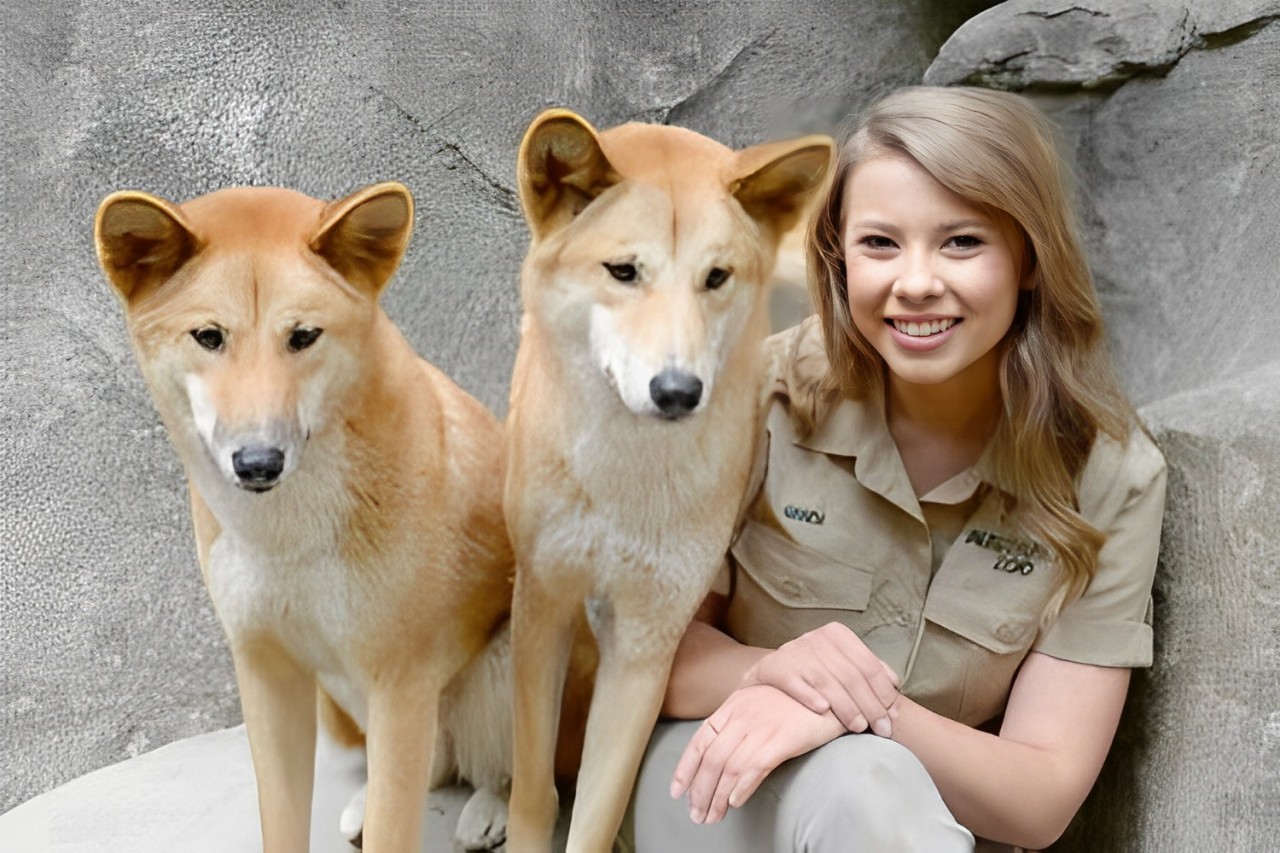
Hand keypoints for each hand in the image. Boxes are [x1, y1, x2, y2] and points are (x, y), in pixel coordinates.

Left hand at [669, 684, 845, 824]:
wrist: (828, 686)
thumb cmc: (794, 699)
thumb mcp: (758, 703)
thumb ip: (737, 723)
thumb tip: (716, 755)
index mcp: (732, 706)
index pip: (699, 741)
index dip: (685, 769)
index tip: (677, 792)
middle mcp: (742, 715)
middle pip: (711, 760)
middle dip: (700, 791)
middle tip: (697, 815)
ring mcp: (762, 726)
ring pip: (729, 767)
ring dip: (717, 797)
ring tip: (713, 817)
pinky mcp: (783, 738)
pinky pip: (755, 767)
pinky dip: (742, 788)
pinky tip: (735, 803)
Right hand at [739, 621, 899, 735]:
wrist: (768, 674)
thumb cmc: (813, 672)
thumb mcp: (840, 663)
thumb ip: (867, 670)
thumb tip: (895, 682)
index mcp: (837, 634)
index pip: (868, 665)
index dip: (884, 693)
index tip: (893, 717)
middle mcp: (816, 638)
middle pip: (851, 676)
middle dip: (871, 706)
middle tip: (882, 730)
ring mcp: (795, 652)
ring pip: (827, 682)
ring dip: (846, 707)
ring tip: (858, 728)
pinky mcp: (775, 667)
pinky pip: (795, 683)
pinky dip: (809, 696)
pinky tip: (822, 710)